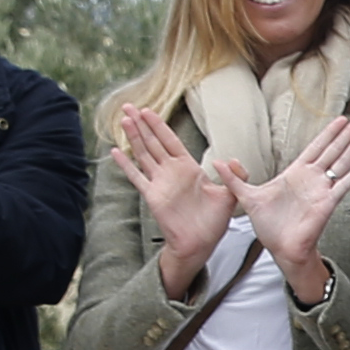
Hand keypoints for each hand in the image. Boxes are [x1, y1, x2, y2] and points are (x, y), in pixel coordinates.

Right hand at [109, 103, 241, 296]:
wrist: (201, 244)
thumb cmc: (214, 222)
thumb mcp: (230, 195)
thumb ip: (234, 176)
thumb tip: (231, 159)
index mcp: (188, 169)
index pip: (171, 141)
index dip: (159, 126)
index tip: (148, 111)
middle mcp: (171, 173)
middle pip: (153, 142)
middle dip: (141, 124)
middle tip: (128, 106)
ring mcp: (160, 183)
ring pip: (144, 154)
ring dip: (133, 137)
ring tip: (124, 119)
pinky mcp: (152, 196)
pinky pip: (136, 177)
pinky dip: (126, 165)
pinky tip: (115, 152)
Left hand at [225, 115, 349, 304]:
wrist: (280, 248)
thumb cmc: (268, 226)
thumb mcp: (246, 197)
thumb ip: (234, 179)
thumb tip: (217, 161)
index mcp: (296, 174)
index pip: (316, 147)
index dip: (328, 133)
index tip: (340, 119)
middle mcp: (312, 179)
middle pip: (333, 150)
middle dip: (347, 134)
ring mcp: (322, 190)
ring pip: (341, 163)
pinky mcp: (327, 203)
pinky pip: (343, 186)